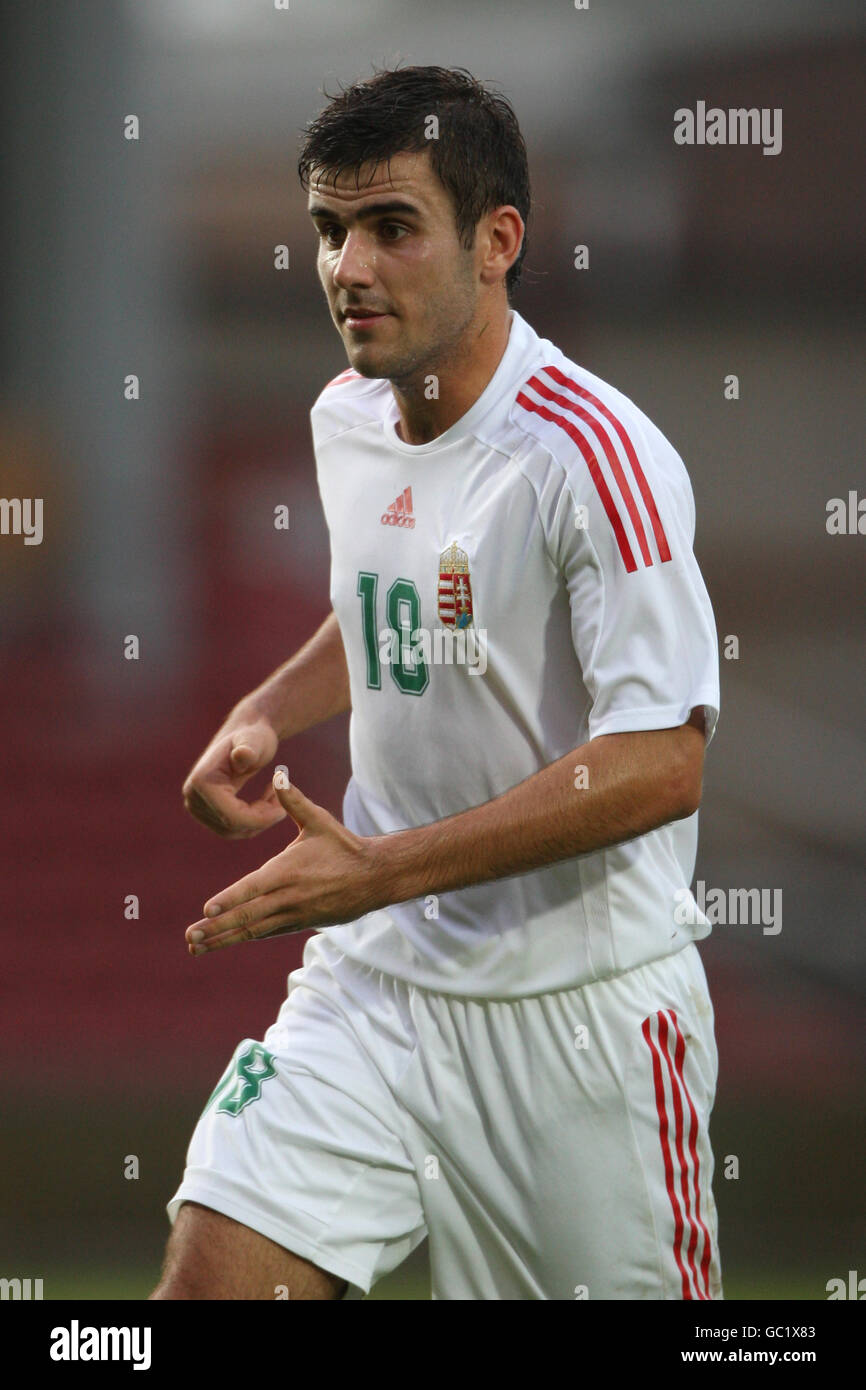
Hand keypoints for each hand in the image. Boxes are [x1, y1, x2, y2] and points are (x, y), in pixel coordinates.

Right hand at [182, 714, 285, 838]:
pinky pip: (231, 828)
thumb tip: (242, 755)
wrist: (246, 735)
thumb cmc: (254, 736)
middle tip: (283, 803)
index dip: (260, 818)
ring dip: (257, 821)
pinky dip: (252, 820)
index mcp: (201, 782)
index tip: (284, 808)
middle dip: (260, 819)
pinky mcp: (204, 811)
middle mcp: (192, 797)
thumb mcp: (256, 741)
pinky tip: (266, 803)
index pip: (232, 817)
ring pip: (232, 831)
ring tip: (275, 800)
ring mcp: (195, 806)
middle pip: (231, 826)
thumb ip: (249, 748)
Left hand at [184, 772, 383, 954]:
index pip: (252, 888)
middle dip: (216, 928)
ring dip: (224, 939)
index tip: (206, 910)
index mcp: (288, 871)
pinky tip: (225, 942)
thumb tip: (279, 774)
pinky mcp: (300, 924)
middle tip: (191, 938)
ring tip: (197, 948)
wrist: (374, 877)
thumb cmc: (343, 846)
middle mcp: (288, 896)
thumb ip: (294, 801)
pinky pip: (268, 932)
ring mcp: (294, 913)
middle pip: (247, 916)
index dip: (229, 900)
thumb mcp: (319, 821)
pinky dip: (245, 937)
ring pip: (254, 930)